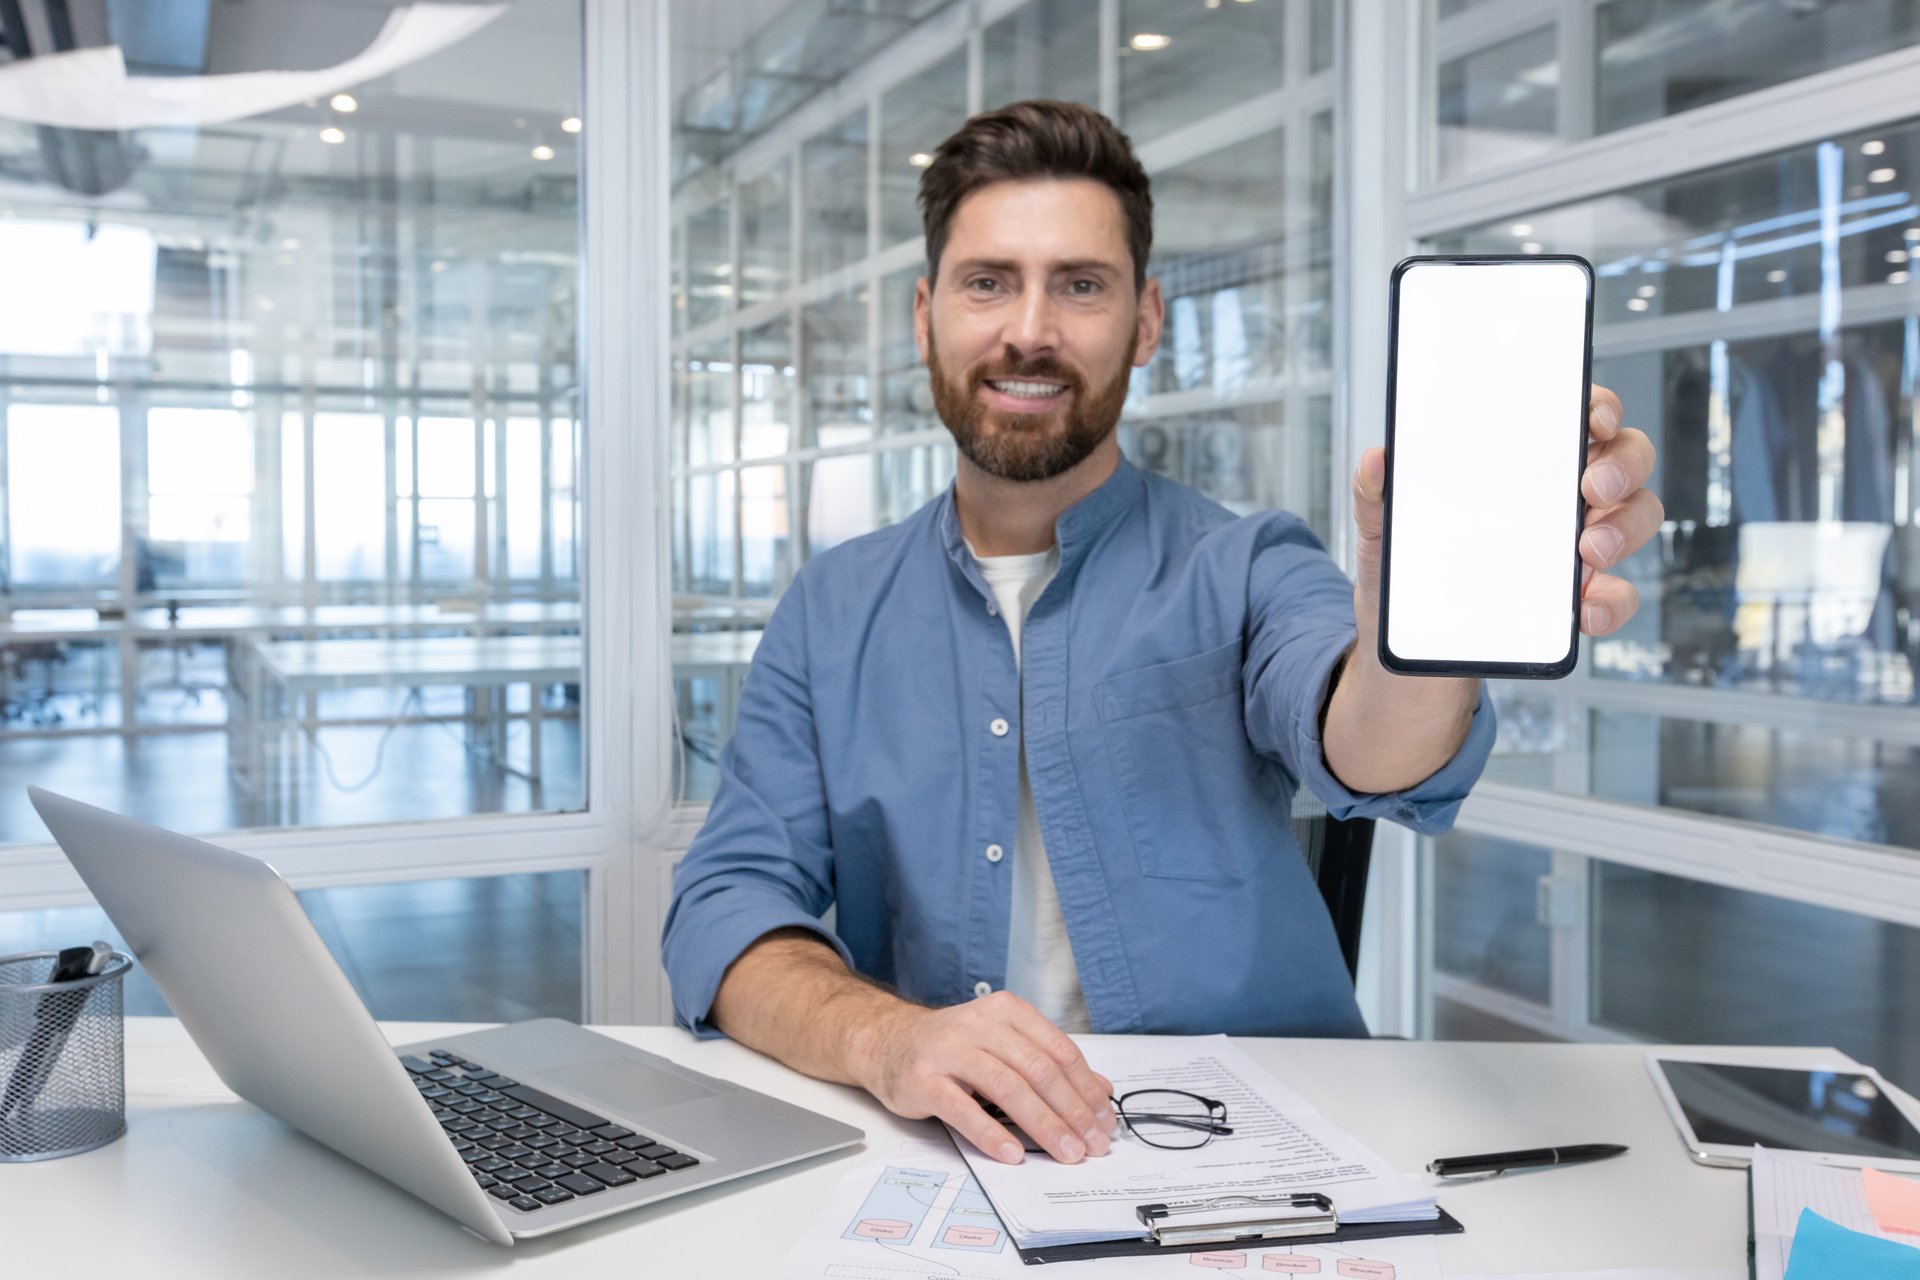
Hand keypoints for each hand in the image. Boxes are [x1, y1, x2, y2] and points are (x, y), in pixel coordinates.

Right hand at [848, 990, 1115, 1164]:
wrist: (888, 1042)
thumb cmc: (952, 1047)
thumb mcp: (1002, 1043)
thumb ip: (1047, 1062)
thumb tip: (1100, 1091)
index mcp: (1006, 1011)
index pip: (1058, 1050)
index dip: (1086, 1088)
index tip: (1104, 1119)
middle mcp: (978, 1024)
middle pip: (1038, 1070)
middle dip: (1072, 1111)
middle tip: (1092, 1143)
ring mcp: (949, 1050)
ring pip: (1007, 1087)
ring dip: (1043, 1125)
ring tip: (1065, 1152)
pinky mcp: (923, 1080)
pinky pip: (963, 1110)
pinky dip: (992, 1134)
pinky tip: (1014, 1153)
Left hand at [1350, 383, 1661, 635]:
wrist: (1409, 658)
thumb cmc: (1409, 575)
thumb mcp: (1384, 531)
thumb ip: (1376, 494)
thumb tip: (1376, 460)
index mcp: (1521, 464)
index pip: (1573, 415)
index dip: (1598, 407)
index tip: (1593, 419)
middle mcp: (1561, 496)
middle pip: (1624, 457)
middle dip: (1624, 465)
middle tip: (1594, 487)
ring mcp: (1578, 547)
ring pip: (1636, 516)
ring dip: (1625, 527)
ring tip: (1590, 550)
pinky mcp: (1580, 600)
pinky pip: (1618, 594)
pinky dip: (1611, 601)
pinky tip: (1584, 609)